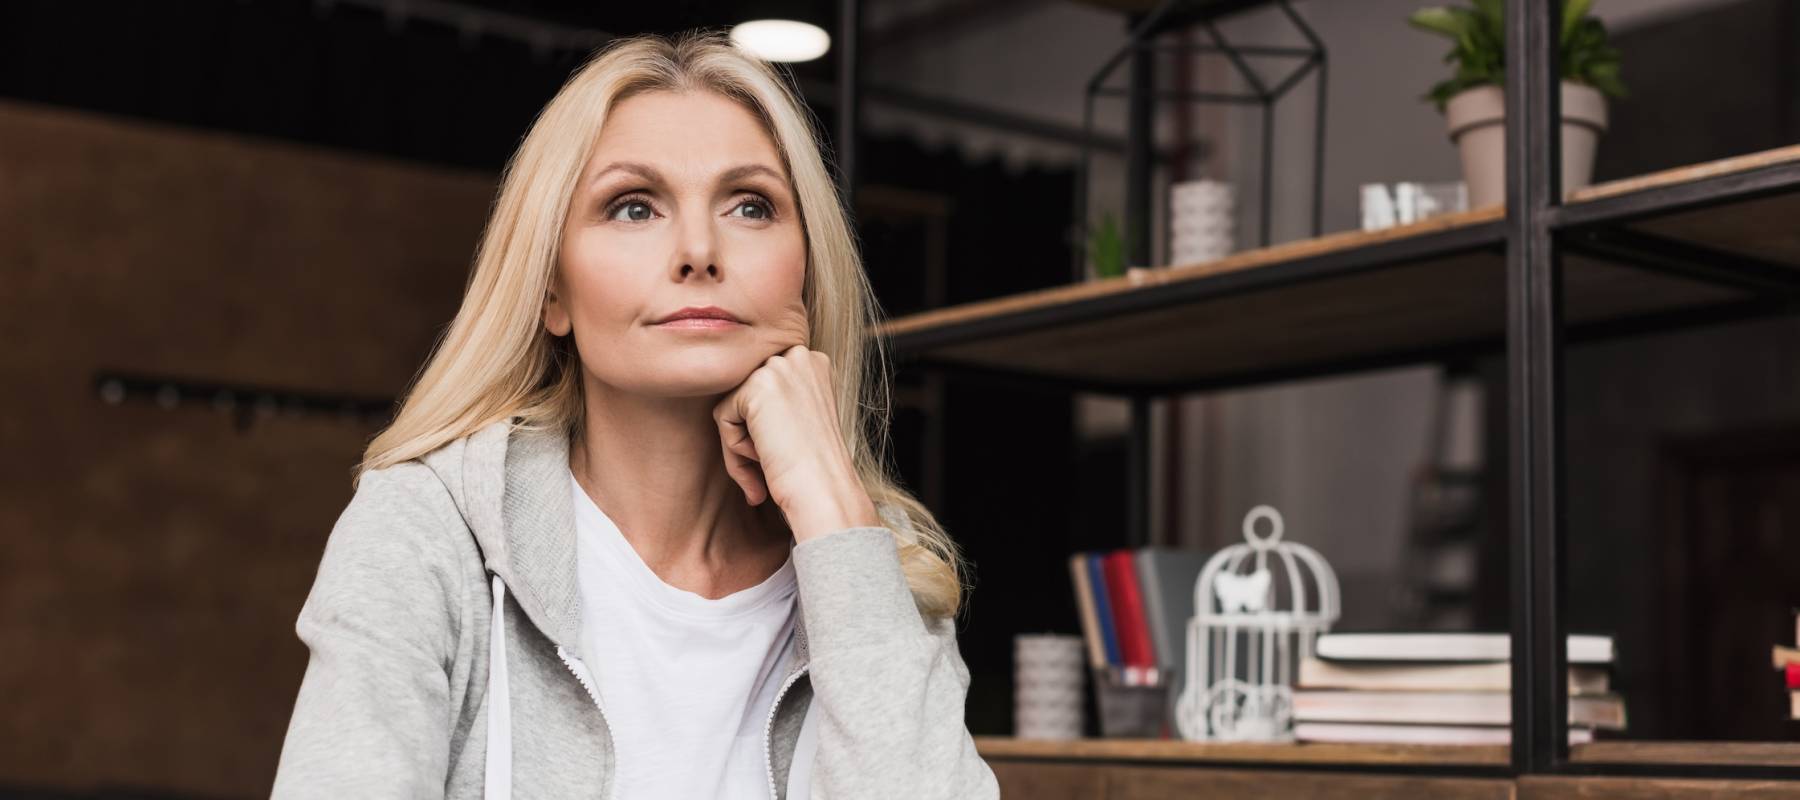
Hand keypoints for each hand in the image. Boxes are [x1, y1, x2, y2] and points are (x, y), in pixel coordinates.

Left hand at [713, 345, 882, 542]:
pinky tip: (764, 457)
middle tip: (772, 462)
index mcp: (814, 362)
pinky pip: (722, 417)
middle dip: (751, 432)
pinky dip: (734, 447)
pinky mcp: (756, 386)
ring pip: (732, 405)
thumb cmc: (815, 469)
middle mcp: (799, 356)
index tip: (784, 451)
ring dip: (743, 442)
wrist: (824, 491)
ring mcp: (778, 367)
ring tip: (770, 460)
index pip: (763, 387)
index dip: (766, 425)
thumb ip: (776, 402)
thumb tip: (735, 400)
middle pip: (746, 393)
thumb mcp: (802, 420)